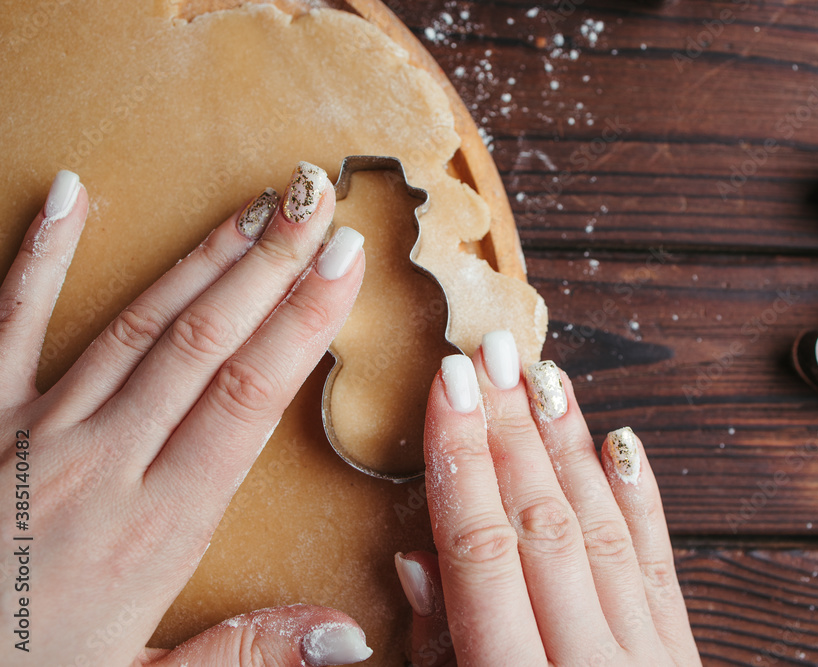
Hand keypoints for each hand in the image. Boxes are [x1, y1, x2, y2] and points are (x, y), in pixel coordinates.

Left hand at [1, 166, 374, 665]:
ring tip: (255, 206)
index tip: (343, 266)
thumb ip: (244, 654)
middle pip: (202, 344)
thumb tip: (346, 635)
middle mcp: (102, 464)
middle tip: (317, 204)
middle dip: (269, 267)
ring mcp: (36, 433)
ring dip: (202, 260)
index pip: (246, 399)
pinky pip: (8, 323)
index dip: (301, 324)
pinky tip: (71, 196)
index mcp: (156, 527)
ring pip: (134, 325)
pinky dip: (39, 257)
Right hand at [396, 332, 701, 664]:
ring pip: (601, 527)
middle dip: (511, 430)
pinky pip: (659, 562)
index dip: (461, 459)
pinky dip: (639, 497)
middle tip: (492, 354)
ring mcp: (645, 657)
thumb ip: (435, 650)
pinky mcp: (680, 653)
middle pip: (542, 521)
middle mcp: (588, 662)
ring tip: (544, 377)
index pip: (480, 548)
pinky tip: (620, 442)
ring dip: (568, 445)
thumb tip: (417, 559)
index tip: (450, 386)